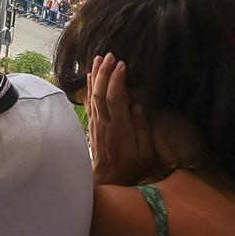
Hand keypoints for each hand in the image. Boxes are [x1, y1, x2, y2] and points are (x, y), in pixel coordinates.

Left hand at [85, 54, 155, 186]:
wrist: (108, 180)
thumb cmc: (132, 168)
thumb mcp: (145, 152)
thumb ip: (142, 128)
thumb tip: (137, 105)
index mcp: (120, 127)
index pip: (116, 98)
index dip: (117, 80)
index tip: (123, 64)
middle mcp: (105, 122)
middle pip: (101, 92)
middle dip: (104, 72)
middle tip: (110, 54)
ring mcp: (97, 123)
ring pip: (93, 95)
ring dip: (95, 75)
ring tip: (99, 58)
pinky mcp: (93, 125)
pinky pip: (89, 102)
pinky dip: (89, 87)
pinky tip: (90, 75)